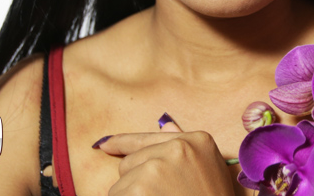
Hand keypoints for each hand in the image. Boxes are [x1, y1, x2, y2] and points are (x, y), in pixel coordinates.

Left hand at [96, 115, 235, 195]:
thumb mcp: (208, 171)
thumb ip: (185, 150)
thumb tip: (167, 126)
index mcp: (196, 141)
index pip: (148, 138)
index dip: (123, 143)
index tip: (105, 144)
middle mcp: (177, 149)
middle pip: (130, 162)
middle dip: (135, 181)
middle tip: (160, 195)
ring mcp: (157, 167)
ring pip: (121, 183)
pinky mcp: (139, 188)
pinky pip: (117, 195)